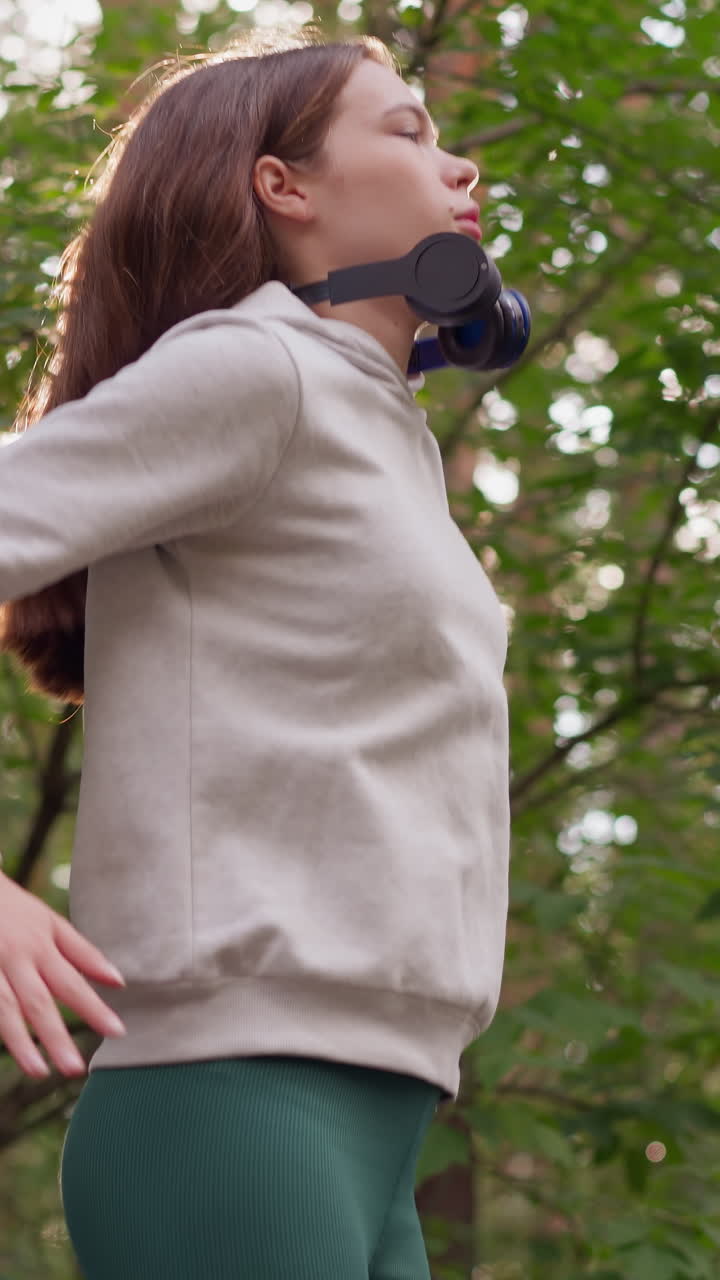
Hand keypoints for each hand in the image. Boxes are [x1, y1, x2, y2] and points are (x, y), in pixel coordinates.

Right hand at [0, 873, 126, 1078]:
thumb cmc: (14, 909)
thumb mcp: (50, 922)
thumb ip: (83, 953)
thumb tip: (119, 981)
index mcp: (39, 946)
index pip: (71, 983)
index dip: (94, 1008)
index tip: (117, 1032)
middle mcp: (15, 959)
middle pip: (38, 1002)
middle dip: (57, 1036)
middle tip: (76, 1068)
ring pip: (5, 1009)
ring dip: (21, 1043)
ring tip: (39, 1071)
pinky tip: (1, 1052)